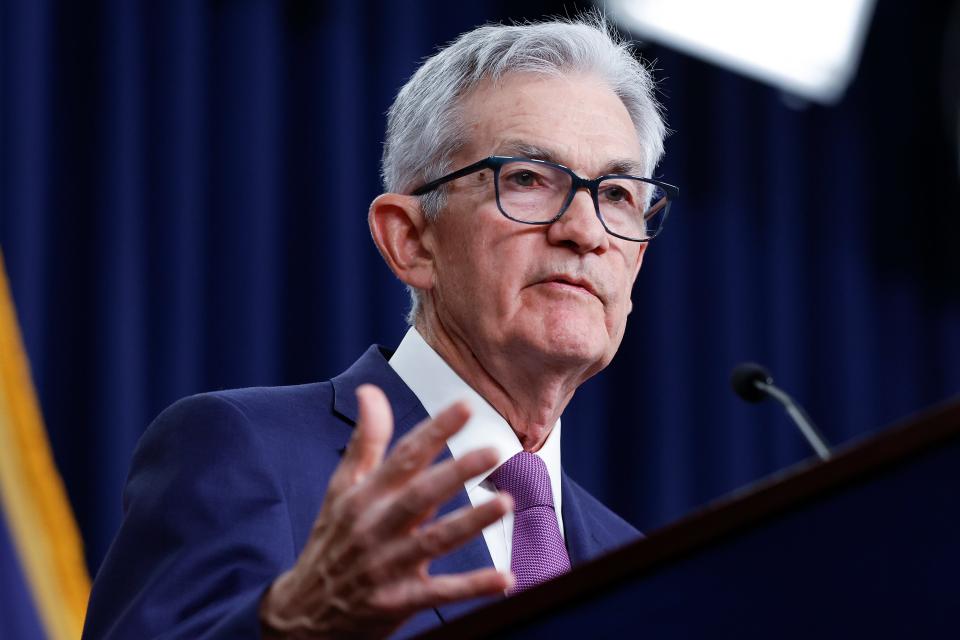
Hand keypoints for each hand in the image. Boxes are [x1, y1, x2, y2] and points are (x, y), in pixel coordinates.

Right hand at [259, 384, 512, 638]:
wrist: (303, 613)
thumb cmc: (332, 541)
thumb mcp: (341, 490)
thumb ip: (365, 441)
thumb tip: (371, 391)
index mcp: (364, 496)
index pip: (403, 456)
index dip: (434, 430)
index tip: (465, 406)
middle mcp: (375, 527)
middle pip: (419, 494)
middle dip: (456, 472)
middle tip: (492, 450)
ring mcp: (387, 566)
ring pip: (434, 540)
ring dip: (471, 522)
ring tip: (505, 502)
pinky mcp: (398, 602)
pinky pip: (440, 593)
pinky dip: (473, 587)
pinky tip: (505, 579)